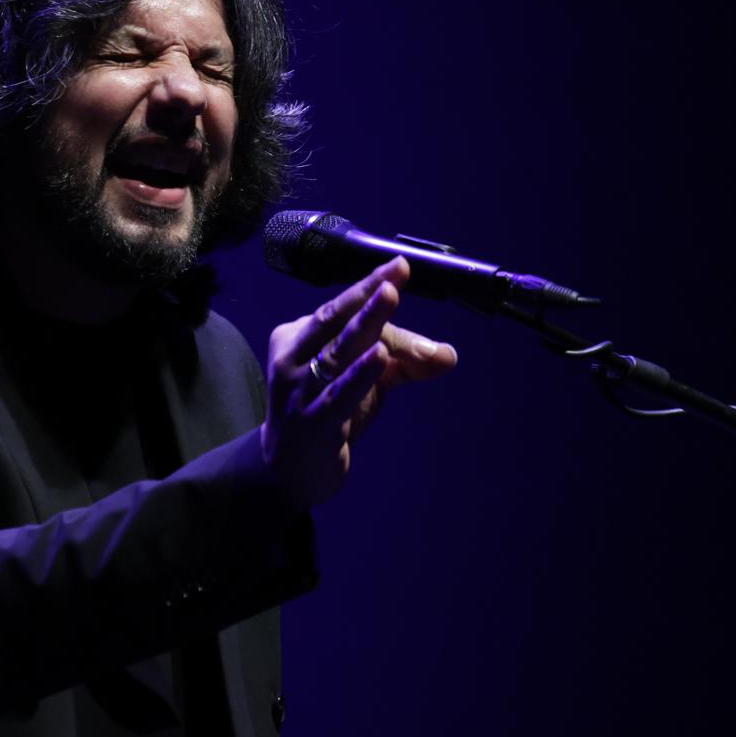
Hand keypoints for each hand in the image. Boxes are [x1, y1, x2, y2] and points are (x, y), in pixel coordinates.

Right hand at [260, 256, 457, 508]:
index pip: (338, 310)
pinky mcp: (311, 422)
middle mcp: (293, 358)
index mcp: (298, 337)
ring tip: (388, 298)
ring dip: (365, 324)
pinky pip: (338, 395)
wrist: (289, 471)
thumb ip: (404, 363)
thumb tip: (446, 354)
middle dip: (365, 295)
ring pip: (336, 351)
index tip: (399, 266)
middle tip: (394, 276)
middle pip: (333, 320)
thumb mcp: (366, 382)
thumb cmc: (327, 412)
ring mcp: (298, 391)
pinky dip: (359, 374)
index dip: (369, 286)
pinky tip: (378, 357)